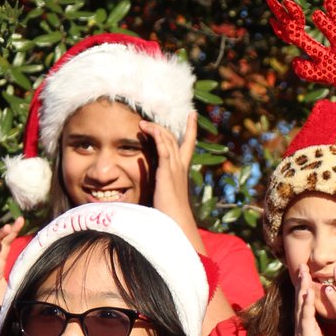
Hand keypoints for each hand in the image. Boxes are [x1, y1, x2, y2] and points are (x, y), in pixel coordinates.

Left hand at [142, 114, 201, 247]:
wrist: (176, 220)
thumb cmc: (171, 212)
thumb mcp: (167, 193)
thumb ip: (163, 184)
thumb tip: (157, 186)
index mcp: (182, 170)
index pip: (188, 144)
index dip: (191, 128)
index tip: (192, 114)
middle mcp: (180, 166)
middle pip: (174, 138)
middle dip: (163, 126)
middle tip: (149, 121)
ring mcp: (174, 167)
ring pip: (168, 140)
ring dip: (155, 129)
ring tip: (142, 124)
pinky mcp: (167, 171)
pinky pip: (163, 149)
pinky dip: (157, 137)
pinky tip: (149, 130)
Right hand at [291, 264, 327, 335]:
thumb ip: (317, 330)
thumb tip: (323, 321)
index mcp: (308, 325)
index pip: (308, 302)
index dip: (309, 287)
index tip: (311, 272)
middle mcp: (303, 325)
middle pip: (302, 299)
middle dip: (302, 281)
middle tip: (302, 264)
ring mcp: (303, 330)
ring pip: (302, 305)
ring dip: (302, 287)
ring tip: (303, 272)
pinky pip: (305, 318)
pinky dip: (306, 305)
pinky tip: (307, 293)